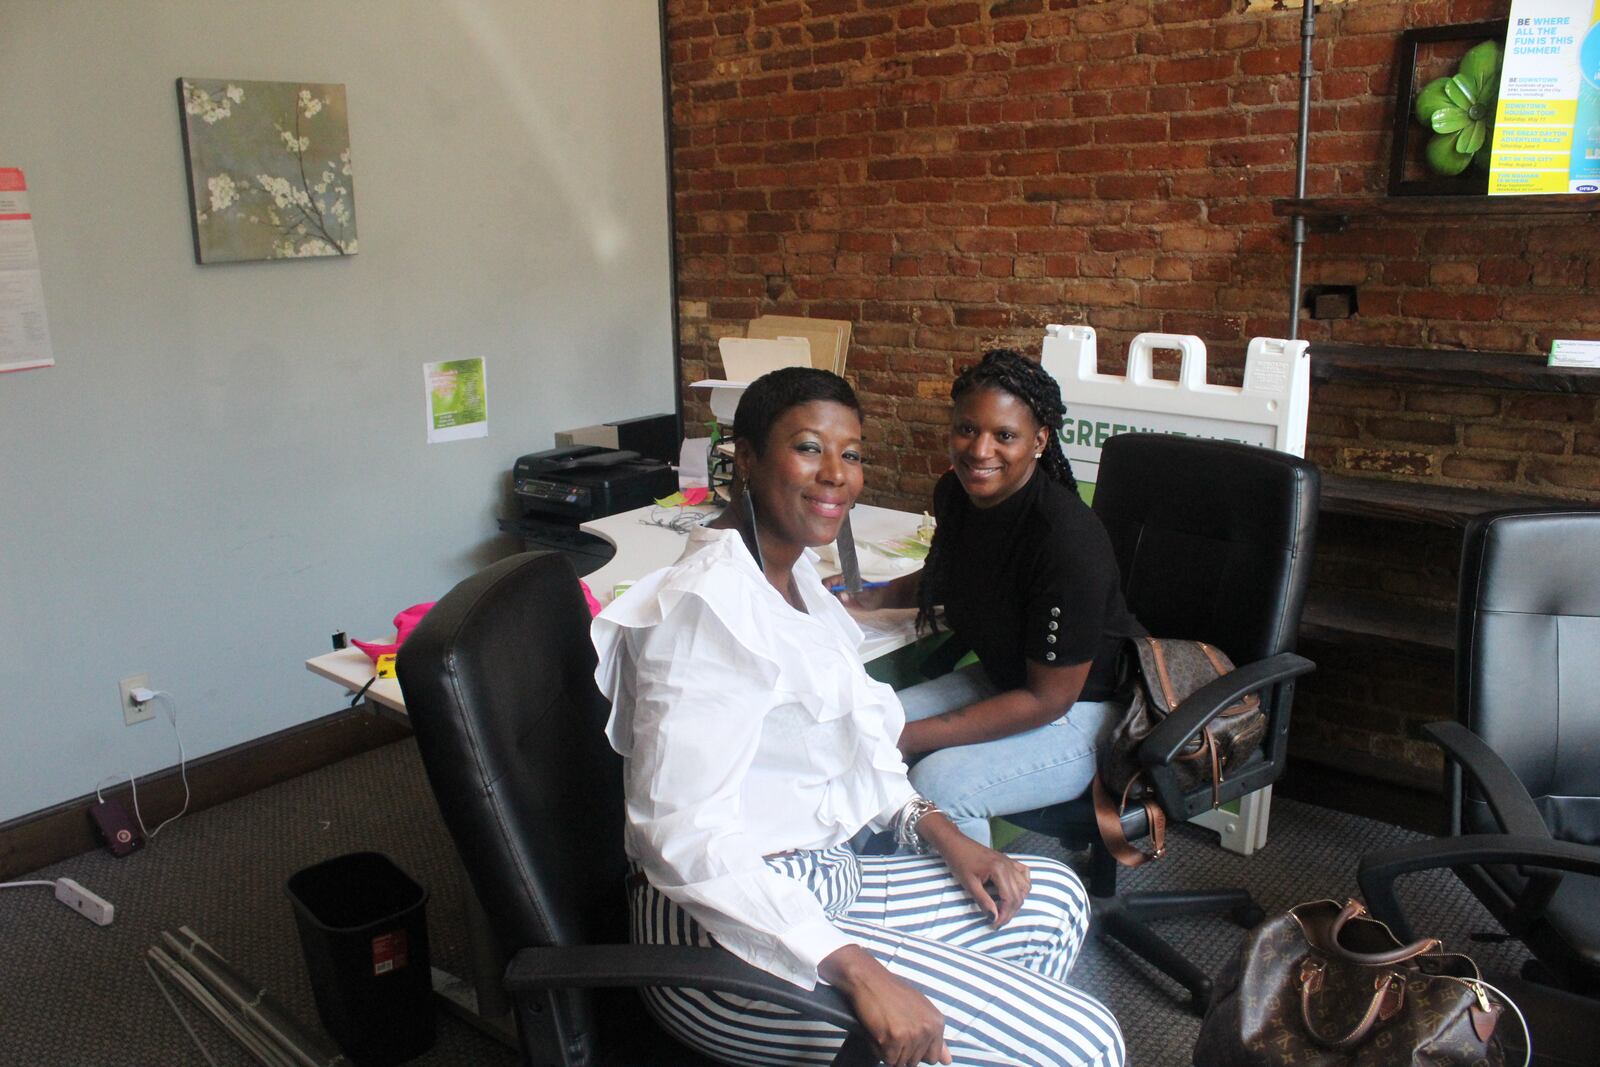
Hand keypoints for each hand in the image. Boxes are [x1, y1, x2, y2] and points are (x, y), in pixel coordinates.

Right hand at [820, 573, 895, 610]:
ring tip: (823, 609)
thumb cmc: (873, 593)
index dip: (822, 589)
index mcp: (842, 579)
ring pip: (826, 596)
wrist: (879, 600)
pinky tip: (828, 611)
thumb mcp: (864, 593)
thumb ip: (853, 594)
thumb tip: (842, 595)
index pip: (827, 581)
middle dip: (821, 596)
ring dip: (824, 602)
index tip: (822, 597)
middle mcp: (838, 585)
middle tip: (820, 605)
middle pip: (823, 589)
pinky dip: (829, 607)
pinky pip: (832, 603)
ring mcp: (839, 592)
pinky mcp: (841, 600)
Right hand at [820, 946, 950, 1066]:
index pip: (933, 1057)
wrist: (869, 979)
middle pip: (915, 1062)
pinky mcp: (894, 1038)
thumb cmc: (892, 993)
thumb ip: (935, 1037)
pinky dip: (879, 1050)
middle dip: (902, 1051)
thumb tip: (948, 1062)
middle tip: (892, 1028)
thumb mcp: (920, 1010)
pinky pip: (887, 1059)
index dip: (917, 1051)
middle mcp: (928, 1030)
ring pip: (900, 1062)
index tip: (906, 1037)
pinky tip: (877, 1032)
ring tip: (885, 1029)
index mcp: (937, 1023)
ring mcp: (911, 1035)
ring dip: (889, 1051)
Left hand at [922, 816, 1031, 926]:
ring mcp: (1010, 862)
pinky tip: (1015, 892)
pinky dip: (1023, 886)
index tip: (995, 925)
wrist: (955, 843)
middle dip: (1010, 912)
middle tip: (997, 921)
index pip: (1009, 899)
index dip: (1004, 915)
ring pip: (1024, 887)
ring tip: (1004, 910)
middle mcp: (1008, 865)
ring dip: (1017, 901)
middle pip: (1018, 896)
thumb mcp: (969, 884)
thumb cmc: (959, 861)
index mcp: (999, 870)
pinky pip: (1024, 874)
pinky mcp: (1008, 861)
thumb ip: (983, 901)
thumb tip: (994, 918)